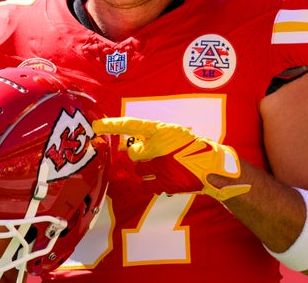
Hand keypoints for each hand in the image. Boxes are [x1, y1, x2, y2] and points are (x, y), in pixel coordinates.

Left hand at [93, 118, 250, 200]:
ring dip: (148, 169)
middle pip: (134, 153)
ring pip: (140, 169)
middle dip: (142, 155)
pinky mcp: (163, 183)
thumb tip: (133, 147)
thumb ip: (153, 136)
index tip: (95, 126)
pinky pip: (147, 183)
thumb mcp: (173, 133)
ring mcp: (160, 166)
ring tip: (167, 166)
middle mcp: (157, 146)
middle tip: (158, 154)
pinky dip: (154, 181)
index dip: (111, 125)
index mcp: (160, 130)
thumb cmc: (193, 146)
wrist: (212, 166)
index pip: (130, 126)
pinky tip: (168, 176)